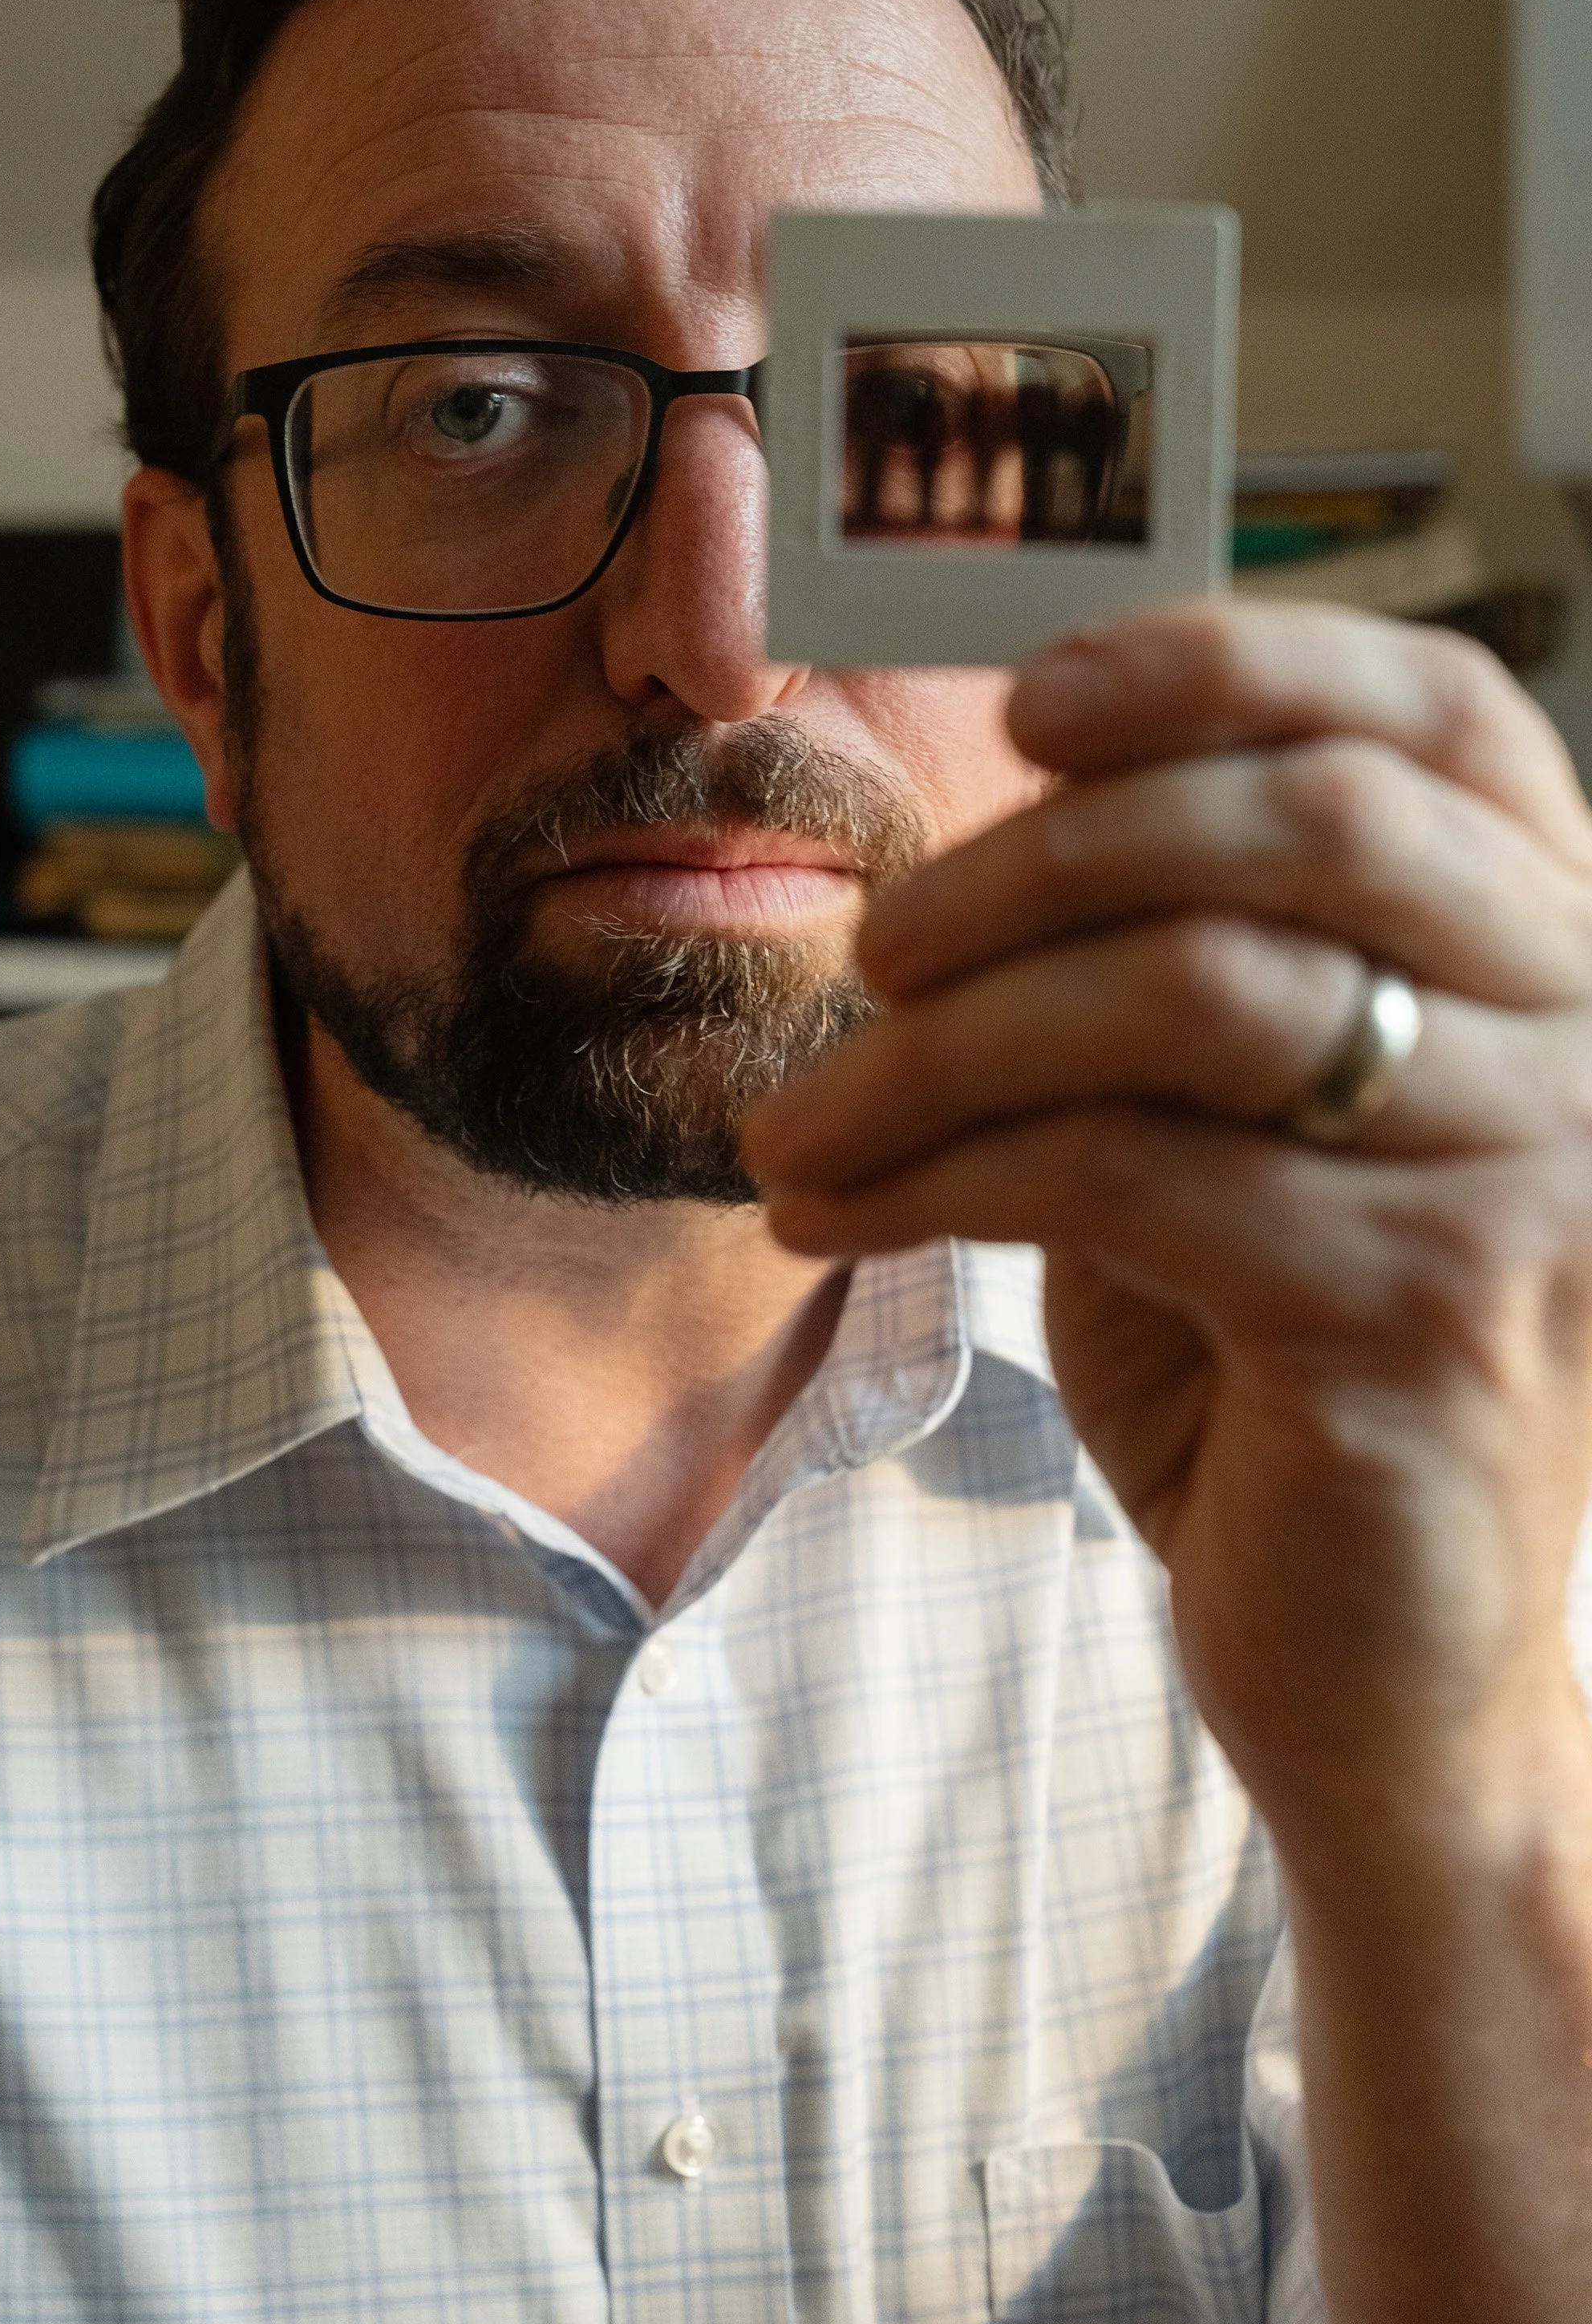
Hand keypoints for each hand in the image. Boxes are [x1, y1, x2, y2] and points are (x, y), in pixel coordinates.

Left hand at [744, 602, 1591, 1855]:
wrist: (1381, 1661)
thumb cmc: (1281, 1355)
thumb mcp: (1232, 1119)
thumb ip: (1166, 959)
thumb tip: (988, 814)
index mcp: (1557, 944)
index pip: (1437, 712)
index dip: (1229, 662)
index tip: (1032, 699)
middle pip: (1312, 824)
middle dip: (1046, 858)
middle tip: (878, 943)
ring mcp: (1541, 1179)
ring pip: (1199, 995)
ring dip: (948, 1039)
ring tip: (807, 1116)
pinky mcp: (1431, 1321)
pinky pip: (1133, 1172)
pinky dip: (935, 1174)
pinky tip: (829, 1211)